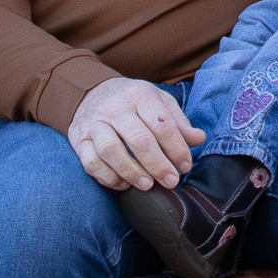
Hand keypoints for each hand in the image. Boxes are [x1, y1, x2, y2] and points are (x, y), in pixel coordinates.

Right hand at [66, 75, 201, 193]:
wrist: (90, 93)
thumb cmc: (132, 102)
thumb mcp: (157, 102)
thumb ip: (177, 121)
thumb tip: (199, 138)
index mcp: (140, 95)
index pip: (162, 124)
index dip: (177, 148)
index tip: (185, 166)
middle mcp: (115, 108)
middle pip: (138, 138)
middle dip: (158, 164)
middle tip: (171, 181)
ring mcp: (94, 124)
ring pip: (110, 150)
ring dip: (131, 171)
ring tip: (148, 185)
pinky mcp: (78, 139)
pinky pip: (91, 162)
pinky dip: (108, 177)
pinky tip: (123, 184)